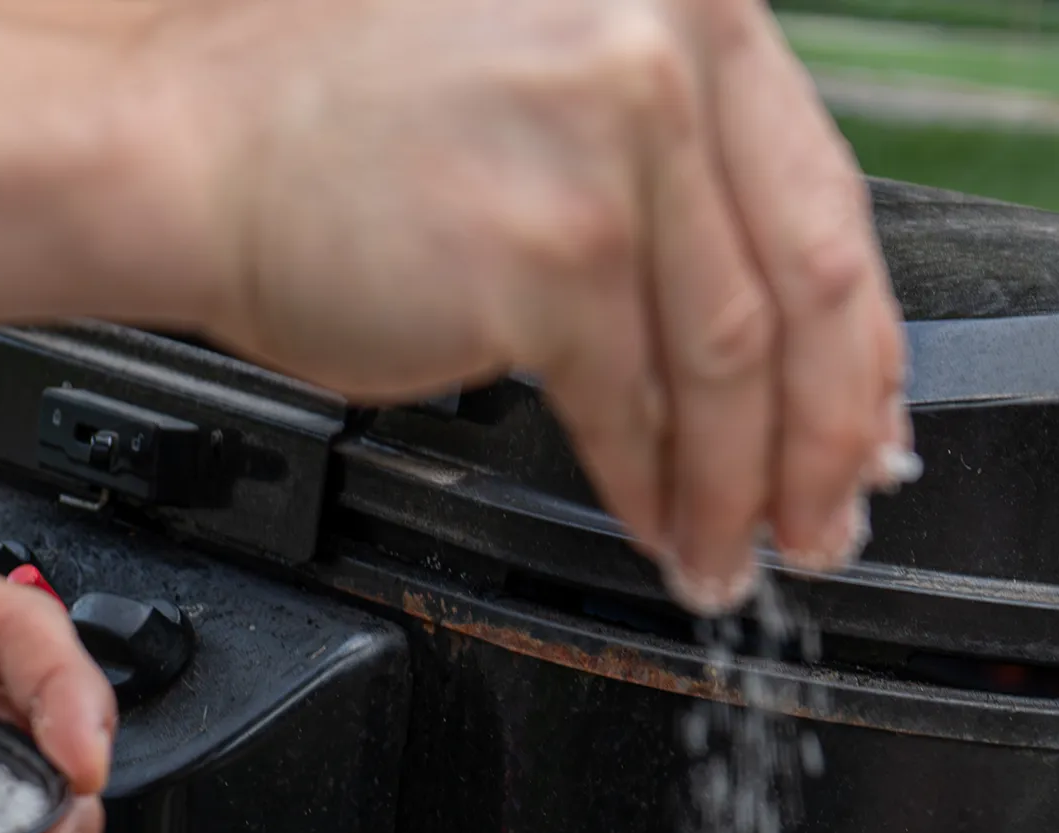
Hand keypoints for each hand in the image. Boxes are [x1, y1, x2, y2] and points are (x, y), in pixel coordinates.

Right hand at [144, 0, 908, 610]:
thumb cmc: (348, 128)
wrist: (190, 145)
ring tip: (727, 555)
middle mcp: (661, 41)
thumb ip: (684, 187)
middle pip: (808, 287)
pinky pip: (634, 408)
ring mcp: (608, 141)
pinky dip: (654, 488)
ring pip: (728, 366)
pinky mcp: (548, 250)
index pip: (827, 199)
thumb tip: (792, 344)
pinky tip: (657, 525)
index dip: (862, 349)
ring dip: (735, 488)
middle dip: (824, 441)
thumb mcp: (560, 93)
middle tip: (823, 524)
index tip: (867, 433)